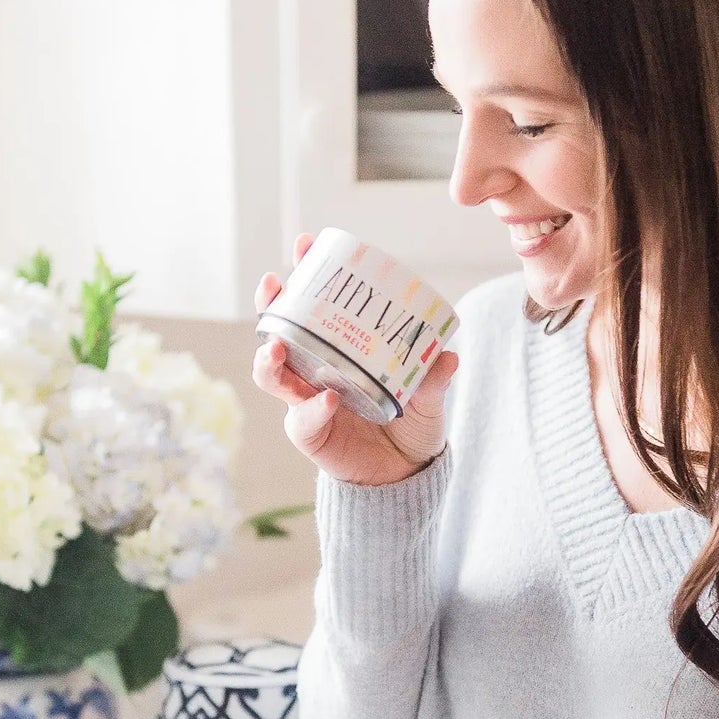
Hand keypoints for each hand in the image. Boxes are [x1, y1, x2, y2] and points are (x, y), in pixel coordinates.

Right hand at [252, 233, 458, 486]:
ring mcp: (305, 401)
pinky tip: (328, 400)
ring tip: (279, 346)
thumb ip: (432, 379)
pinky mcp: (309, 434)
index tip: (307, 245)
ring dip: (269, 359)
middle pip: (276, 331)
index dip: (304, 276)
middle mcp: (312, 371)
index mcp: (335, 349)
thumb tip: (449, 355)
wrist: (404, 472)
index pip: (311, 306)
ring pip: (271, 375)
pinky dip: (312, 409)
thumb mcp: (426, 396)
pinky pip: (302, 419)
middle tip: (274, 285)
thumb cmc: (410, 422)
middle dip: (270, 306)